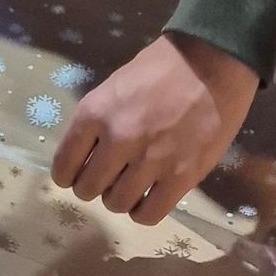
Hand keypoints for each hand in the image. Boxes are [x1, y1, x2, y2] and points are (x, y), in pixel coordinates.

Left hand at [50, 34, 259, 227]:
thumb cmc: (161, 68)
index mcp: (94, 113)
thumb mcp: (114, 87)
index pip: (63, 166)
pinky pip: (149, 214)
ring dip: (120, 198)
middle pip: (87, 189)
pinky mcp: (181, 176)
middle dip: (94, 187)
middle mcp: (117, 139)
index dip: (68, 174)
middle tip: (109, 177)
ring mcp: (150, 160)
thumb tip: (85, 157)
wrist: (212, 61)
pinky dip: (143, 211)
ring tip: (132, 185)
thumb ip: (96, 122)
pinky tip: (149, 197)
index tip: (78, 174)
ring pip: (116, 204)